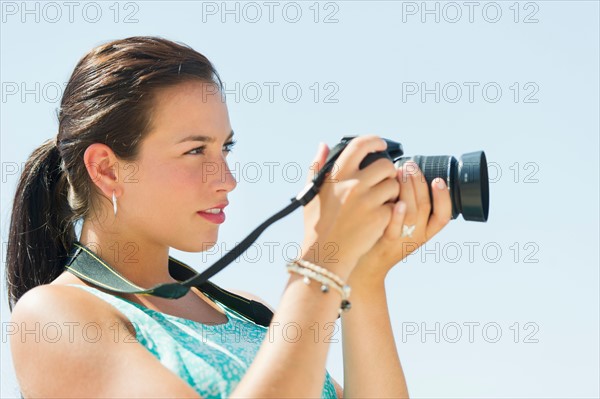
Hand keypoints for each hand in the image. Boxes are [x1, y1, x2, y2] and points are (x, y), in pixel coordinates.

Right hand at [299, 136, 399, 280]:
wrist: (325, 256)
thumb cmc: (317, 225)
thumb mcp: (311, 193)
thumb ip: (317, 167)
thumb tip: (324, 145)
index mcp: (337, 175)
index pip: (360, 145)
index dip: (374, 141)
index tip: (381, 144)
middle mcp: (353, 185)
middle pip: (385, 165)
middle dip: (388, 172)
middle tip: (384, 181)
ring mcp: (368, 201)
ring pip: (394, 185)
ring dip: (391, 192)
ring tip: (380, 202)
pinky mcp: (380, 217)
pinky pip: (396, 205)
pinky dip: (391, 211)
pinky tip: (380, 218)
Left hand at [349, 161, 452, 282]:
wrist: (362, 264)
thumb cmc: (379, 236)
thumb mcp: (400, 223)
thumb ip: (406, 202)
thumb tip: (404, 171)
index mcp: (425, 231)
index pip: (443, 215)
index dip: (444, 197)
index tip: (438, 180)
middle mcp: (417, 236)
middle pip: (425, 206)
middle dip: (419, 182)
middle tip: (410, 165)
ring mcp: (402, 239)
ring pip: (413, 213)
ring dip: (409, 190)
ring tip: (400, 172)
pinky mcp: (386, 241)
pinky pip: (395, 227)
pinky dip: (398, 214)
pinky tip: (396, 201)